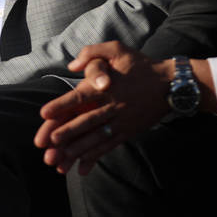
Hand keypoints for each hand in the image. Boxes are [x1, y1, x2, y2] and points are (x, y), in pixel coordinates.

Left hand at [34, 42, 172, 175]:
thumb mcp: (117, 49)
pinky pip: (108, 147)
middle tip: (49, 143)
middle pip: (85, 121)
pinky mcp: (127, 132)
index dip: (61, 105)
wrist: (171, 84)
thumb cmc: (140, 65)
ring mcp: (120, 121)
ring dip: (77, 149)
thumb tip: (72, 65)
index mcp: (105, 86)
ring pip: (95, 138)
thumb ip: (92, 53)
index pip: (79, 97)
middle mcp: (111, 106)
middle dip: (66, 133)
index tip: (44, 113)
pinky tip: (82, 167)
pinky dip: (95, 157)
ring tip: (61, 160)